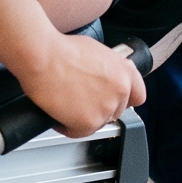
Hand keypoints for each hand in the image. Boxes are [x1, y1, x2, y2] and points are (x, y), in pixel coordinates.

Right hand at [16, 32, 144, 138]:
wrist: (43, 57)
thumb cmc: (61, 49)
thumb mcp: (96, 50)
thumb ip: (109, 67)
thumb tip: (105, 76)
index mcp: (124, 71)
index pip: (138, 95)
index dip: (123, 99)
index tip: (113, 100)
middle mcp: (120, 90)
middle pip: (115, 112)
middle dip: (98, 108)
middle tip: (79, 99)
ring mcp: (106, 108)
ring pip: (98, 123)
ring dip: (82, 117)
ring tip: (65, 103)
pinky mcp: (90, 122)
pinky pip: (79, 132)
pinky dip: (67, 127)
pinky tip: (58, 112)